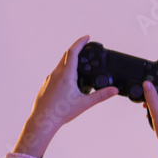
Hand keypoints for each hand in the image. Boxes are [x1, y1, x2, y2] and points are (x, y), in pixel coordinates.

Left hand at [13, 36, 117, 157]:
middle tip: (86, 49)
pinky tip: (70, 82)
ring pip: (61, 65)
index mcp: (66, 75)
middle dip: (76, 50)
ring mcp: (50, 79)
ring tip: (80, 66)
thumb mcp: (85, 103)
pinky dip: (65, 71)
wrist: (43, 120)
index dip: (80, 43)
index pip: (73, 52)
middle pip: (66, 56)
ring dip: (70, 61)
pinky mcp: (46, 85)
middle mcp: (56, 74)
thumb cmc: (61, 112)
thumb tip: (114, 90)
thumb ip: (101, 95)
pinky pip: (56, 73)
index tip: (86, 37)